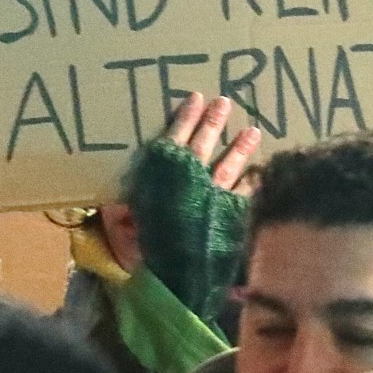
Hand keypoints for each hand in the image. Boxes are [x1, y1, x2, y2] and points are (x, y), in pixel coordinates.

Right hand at [95, 93, 261, 272]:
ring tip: (253, 131)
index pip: (176, 139)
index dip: (185, 118)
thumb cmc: (147, 246)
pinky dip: (250, 183)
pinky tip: (258, 174)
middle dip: (214, 122)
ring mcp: (214, 195)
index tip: (196, 98)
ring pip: (229, 165)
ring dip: (240, 148)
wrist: (176, 274)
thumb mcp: (127, 224)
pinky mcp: (231, 214)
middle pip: (204, 145)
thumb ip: (123, 210)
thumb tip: (114, 203)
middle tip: (225, 102)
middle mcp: (191, 179)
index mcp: (165, 176)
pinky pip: (243, 194)